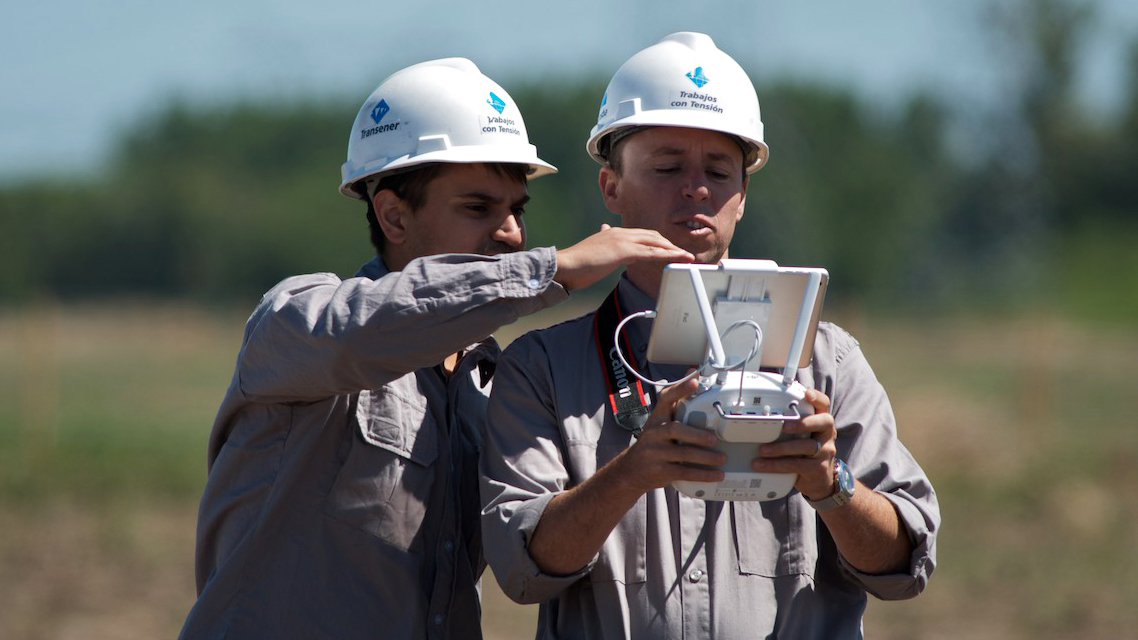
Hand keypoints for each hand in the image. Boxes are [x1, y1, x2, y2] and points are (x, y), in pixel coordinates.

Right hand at [554, 224, 693, 291]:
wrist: (564, 266)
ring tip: (687, 257)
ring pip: (655, 243)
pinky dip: (667, 255)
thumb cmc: (576, 262)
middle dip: (670, 245)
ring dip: (673, 250)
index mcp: (614, 232)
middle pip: (653, 236)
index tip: (670, 250)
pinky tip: (677, 259)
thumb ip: (602, 239)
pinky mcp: (623, 251)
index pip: (643, 235)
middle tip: (683, 255)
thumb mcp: (593, 248)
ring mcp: (622, 240)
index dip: (659, 242)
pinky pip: (651, 253)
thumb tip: (604, 228)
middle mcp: (620, 233)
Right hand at [608, 377, 724, 496]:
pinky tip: (716, 474)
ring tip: (722, 458)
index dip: (680, 389)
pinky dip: (703, 474)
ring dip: (706, 457)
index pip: (665, 399)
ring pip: (683, 453)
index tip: (694, 381)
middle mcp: (653, 433)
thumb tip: (693, 376)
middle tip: (714, 439)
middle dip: (697, 434)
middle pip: (675, 429)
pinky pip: (685, 472)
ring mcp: (655, 453)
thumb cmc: (652, 444)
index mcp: (656, 419)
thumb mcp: (659, 424)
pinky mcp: (660, 471)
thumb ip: (676, 404)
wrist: (630, 471)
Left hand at [750, 388, 837, 500]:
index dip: (816, 397)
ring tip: (762, 450)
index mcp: (821, 422)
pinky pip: (797, 465)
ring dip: (781, 448)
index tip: (806, 394)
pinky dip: (776, 465)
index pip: (823, 404)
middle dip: (802, 423)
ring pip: (806, 446)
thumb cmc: (806, 453)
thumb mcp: (803, 435)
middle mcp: (827, 435)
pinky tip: (762, 464)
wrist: (819, 480)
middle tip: (784, 427)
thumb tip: (762, 415)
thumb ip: (791, 423)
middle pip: (823, 422)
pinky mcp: (817, 469)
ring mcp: (825, 452)